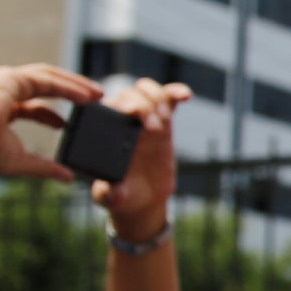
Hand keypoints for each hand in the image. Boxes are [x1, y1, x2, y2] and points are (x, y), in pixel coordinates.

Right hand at [0, 64, 100, 182]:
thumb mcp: (19, 161)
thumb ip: (44, 167)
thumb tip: (68, 177)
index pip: (30, 106)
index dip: (51, 115)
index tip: (67, 125)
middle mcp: (1, 89)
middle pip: (43, 85)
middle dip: (70, 91)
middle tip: (94, 99)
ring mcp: (4, 80)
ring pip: (48, 77)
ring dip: (75, 84)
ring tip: (97, 94)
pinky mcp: (11, 77)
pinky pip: (47, 80)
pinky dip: (69, 87)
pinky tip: (87, 96)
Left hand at [93, 77, 192, 241]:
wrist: (143, 199)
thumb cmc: (120, 196)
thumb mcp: (111, 198)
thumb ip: (110, 193)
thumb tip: (114, 190)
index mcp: (105, 133)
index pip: (107, 107)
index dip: (119, 104)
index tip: (130, 114)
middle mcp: (122, 121)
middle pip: (129, 94)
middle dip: (142, 105)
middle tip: (152, 127)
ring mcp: (144, 119)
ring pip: (147, 91)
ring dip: (158, 98)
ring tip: (165, 120)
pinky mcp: (164, 122)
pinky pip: (169, 99)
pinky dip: (177, 92)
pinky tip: (185, 96)